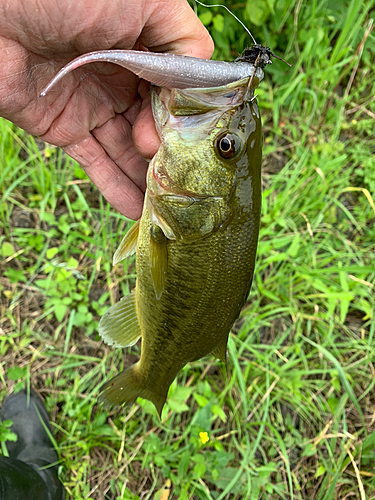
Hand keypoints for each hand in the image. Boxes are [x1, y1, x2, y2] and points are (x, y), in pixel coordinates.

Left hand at [0, 0, 212, 218]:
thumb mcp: (144, 2)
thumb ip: (183, 39)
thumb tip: (202, 82)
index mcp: (144, 50)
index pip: (176, 96)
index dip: (182, 121)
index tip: (186, 142)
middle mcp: (122, 80)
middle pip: (155, 128)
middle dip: (168, 156)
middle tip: (175, 179)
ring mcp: (93, 106)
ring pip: (128, 152)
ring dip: (147, 182)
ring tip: (168, 210)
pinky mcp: (65, 129)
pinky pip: (96, 162)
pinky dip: (116, 188)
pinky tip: (137, 212)